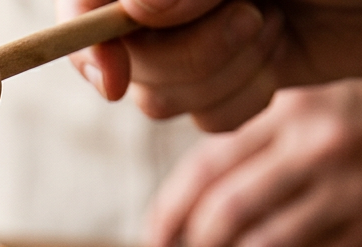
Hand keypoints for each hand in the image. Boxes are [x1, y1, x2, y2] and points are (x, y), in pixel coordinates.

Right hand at [58, 0, 361, 130]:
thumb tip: (136, 9)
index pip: (81, 0)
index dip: (83, 37)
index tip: (113, 74)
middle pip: (121, 55)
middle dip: (189, 55)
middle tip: (254, 17)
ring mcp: (194, 36)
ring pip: (157, 96)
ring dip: (223, 77)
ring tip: (273, 29)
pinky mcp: (228, 76)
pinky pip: (202, 119)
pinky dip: (243, 102)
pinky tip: (279, 63)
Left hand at [144, 78, 361, 246]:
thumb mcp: (306, 108)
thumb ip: (246, 146)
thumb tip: (176, 211)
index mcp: (291, 112)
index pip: (205, 170)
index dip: (169, 214)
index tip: (155, 243)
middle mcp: (321, 148)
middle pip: (226, 216)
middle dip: (199, 246)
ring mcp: (354, 192)